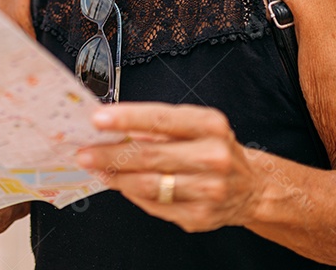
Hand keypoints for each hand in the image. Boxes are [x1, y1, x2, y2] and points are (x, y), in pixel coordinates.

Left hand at [75, 103, 262, 231]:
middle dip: (109, 154)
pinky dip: (132, 194)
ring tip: (97, 169)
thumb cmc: (212, 148)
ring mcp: (208, 189)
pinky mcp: (200, 216)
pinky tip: (122, 184)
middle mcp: (213, 156)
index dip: (126, 118)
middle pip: (149, 155)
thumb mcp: (194, 126)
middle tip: (84, 151)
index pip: (160, 118)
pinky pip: (154, 205)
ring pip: (147, 185)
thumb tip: (110, 128)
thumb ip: (157, 126)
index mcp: (210, 125)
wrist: (250, 186)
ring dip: (116, 177)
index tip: (97, 118)